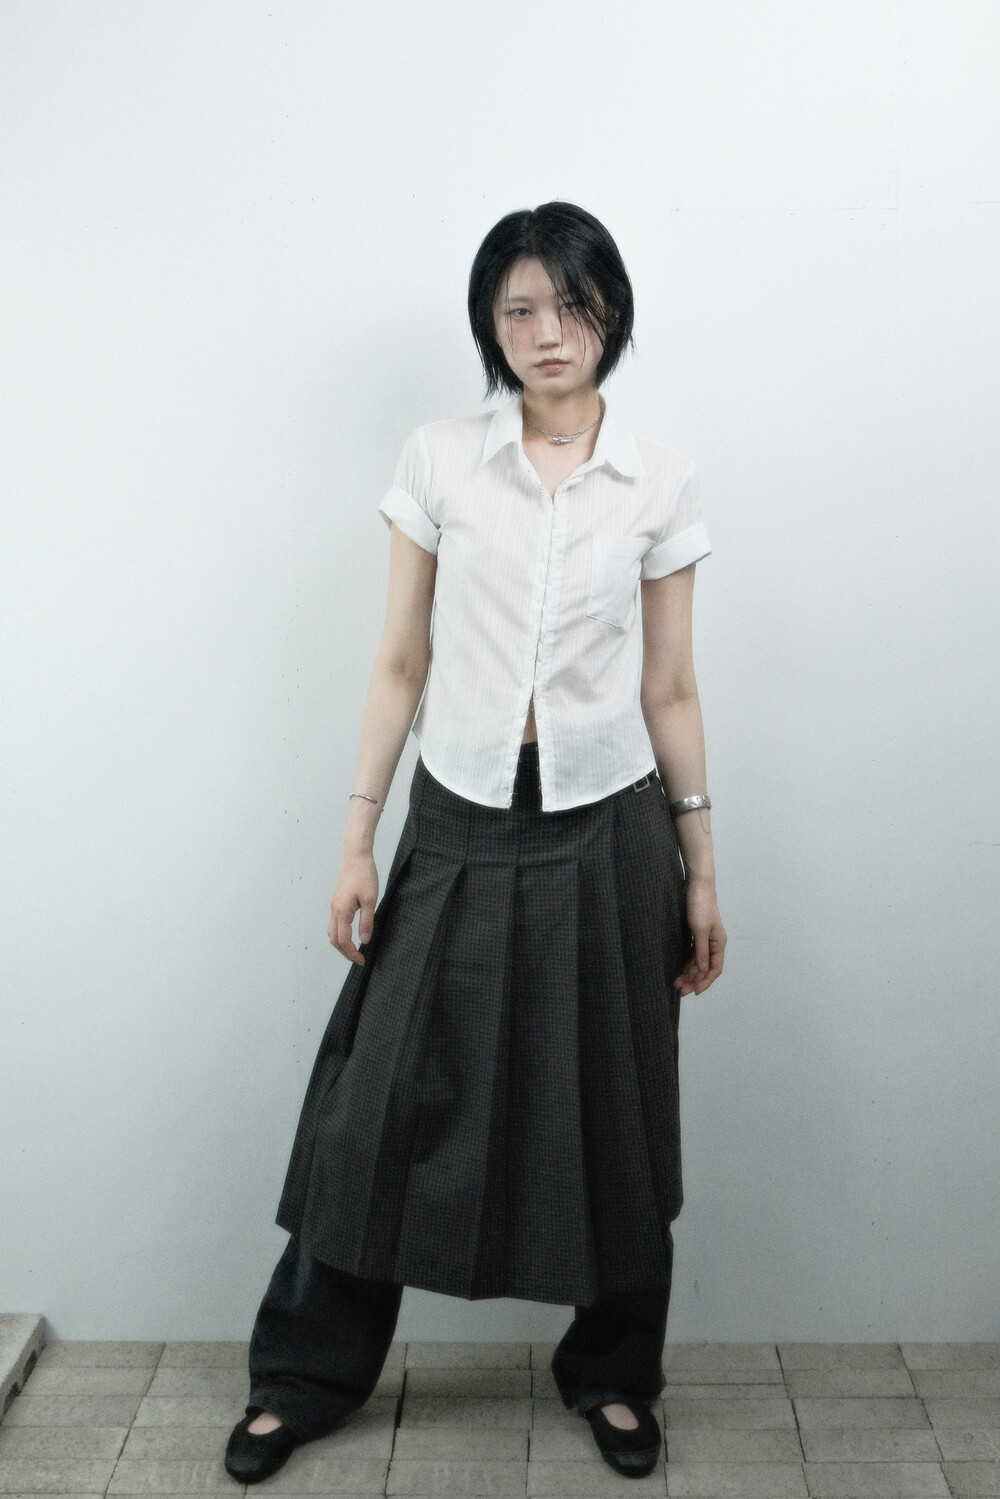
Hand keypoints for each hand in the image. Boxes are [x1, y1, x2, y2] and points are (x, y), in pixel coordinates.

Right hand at [328, 852, 378, 965]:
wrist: (355, 856)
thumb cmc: (364, 875)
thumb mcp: (370, 900)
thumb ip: (366, 921)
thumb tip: (364, 940)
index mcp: (341, 911)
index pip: (343, 940)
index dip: (352, 954)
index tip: (362, 961)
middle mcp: (334, 910)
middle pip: (334, 939)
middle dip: (345, 952)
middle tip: (359, 959)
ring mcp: (333, 906)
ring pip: (331, 932)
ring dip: (340, 944)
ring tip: (354, 950)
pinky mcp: (336, 901)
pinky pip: (333, 923)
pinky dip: (339, 934)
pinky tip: (349, 934)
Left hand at [674, 878, 725, 995]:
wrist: (697, 885)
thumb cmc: (700, 905)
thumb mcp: (700, 930)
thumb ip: (702, 951)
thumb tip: (704, 970)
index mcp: (718, 943)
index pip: (714, 968)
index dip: (705, 981)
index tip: (694, 991)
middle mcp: (714, 943)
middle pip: (705, 967)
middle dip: (694, 979)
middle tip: (680, 989)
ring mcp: (705, 938)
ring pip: (698, 961)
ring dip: (689, 972)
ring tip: (677, 982)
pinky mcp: (696, 932)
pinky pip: (693, 953)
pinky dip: (687, 962)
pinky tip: (680, 968)